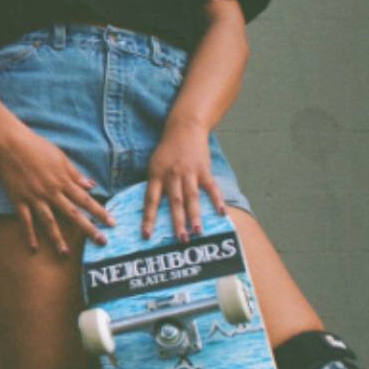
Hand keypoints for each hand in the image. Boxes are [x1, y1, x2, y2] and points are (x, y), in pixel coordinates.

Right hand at [0, 125, 110, 252]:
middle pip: (72, 214)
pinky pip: (25, 221)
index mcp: (63, 181)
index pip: (86, 200)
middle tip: (101, 242)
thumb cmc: (38, 148)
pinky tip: (34, 248)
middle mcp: (51, 192)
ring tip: (65, 254)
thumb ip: (75, 174)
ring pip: (49, 222)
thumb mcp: (61, 158)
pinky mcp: (19, 200)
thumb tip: (91, 186)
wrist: (11, 145)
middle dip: (88, 229)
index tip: (112, 223)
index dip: (100, 212)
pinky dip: (29, 234)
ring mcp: (34, 198)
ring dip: (57, 239)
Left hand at [142, 125, 224, 242]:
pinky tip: (222, 212)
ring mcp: (189, 173)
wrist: (184, 129)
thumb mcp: (154, 165)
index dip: (149, 218)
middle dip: (177, 222)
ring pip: (192, 197)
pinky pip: (211, 187)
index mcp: (156, 176)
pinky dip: (217, 200)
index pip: (151, 200)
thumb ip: (155, 184)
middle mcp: (172, 176)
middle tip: (181, 239)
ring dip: (195, 216)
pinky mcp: (204, 170)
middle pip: (175, 202)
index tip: (147, 235)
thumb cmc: (166, 151)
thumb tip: (151, 208)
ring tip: (198, 232)